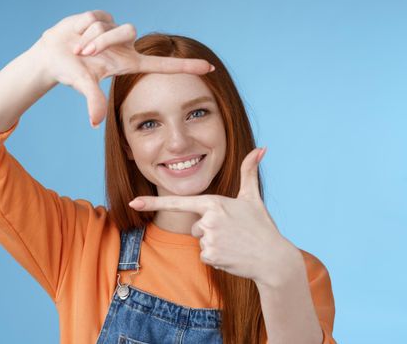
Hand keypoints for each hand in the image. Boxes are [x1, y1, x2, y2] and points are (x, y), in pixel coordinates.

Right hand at [31, 10, 214, 127]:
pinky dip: (82, 27)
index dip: (186, 66)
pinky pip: (97, 16)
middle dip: (103, 41)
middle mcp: (126, 46)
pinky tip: (76, 34)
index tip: (210, 67)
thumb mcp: (83, 85)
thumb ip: (92, 101)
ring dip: (92, 36)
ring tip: (78, 47)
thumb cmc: (69, 73)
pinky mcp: (103, 16)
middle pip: (129, 31)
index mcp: (129, 63)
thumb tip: (95, 123)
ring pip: (112, 24)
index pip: (164, 64)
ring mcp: (115, 30)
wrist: (50, 57)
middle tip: (84, 53)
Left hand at [128, 147, 298, 287]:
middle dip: (210, 231)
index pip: (178, 202)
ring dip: (214, 244)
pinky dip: (217, 257)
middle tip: (233, 232)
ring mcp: (208, 238)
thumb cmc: (262, 226)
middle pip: (195, 226)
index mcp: (213, 202)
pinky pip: (205, 256)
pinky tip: (232, 255)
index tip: (133, 203)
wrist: (273, 258)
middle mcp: (207, 219)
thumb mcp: (253, 197)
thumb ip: (249, 171)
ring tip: (234, 243)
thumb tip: (260, 148)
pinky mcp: (210, 256)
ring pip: (200, 241)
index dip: (153, 203)